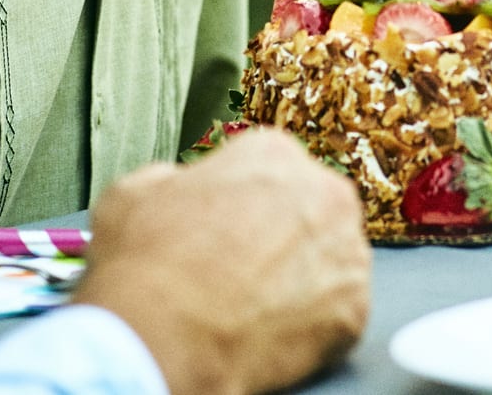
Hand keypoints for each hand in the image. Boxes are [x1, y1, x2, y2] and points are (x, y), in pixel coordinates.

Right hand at [75, 127, 370, 394]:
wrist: (162, 338)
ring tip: (258, 305)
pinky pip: (339, 314)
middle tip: (247, 269)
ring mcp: (347, 252)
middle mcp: (323, 191)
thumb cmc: (145, 264)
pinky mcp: (355, 309)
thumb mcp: (135, 192)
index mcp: (274, 153)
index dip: (246, 204)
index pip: (273, 170)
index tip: (230, 229)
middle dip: (285, 236)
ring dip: (305, 278)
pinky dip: (314, 326)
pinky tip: (274, 333)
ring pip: (332, 261)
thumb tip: (180, 186)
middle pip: (313, 210)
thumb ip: (173, 179)